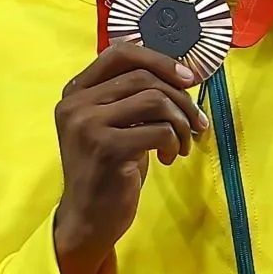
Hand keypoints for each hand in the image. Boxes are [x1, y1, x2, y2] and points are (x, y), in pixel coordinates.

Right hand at [51, 43, 205, 273]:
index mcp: (76, 92)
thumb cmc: (107, 173)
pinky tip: (170, 159)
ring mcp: (88, 125)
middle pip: (143, 77)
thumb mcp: (116, 127)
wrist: (88, 220)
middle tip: (197, 122)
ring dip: (180, 122)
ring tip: (183, 144)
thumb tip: (181, 74)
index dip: (159, 60)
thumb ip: (132, 99)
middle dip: (180, 98)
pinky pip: (158, 129)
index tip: (188, 79)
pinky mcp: (106, 148)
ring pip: (154, 100)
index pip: (120, 52)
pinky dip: (174, 142)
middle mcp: (76, 103)